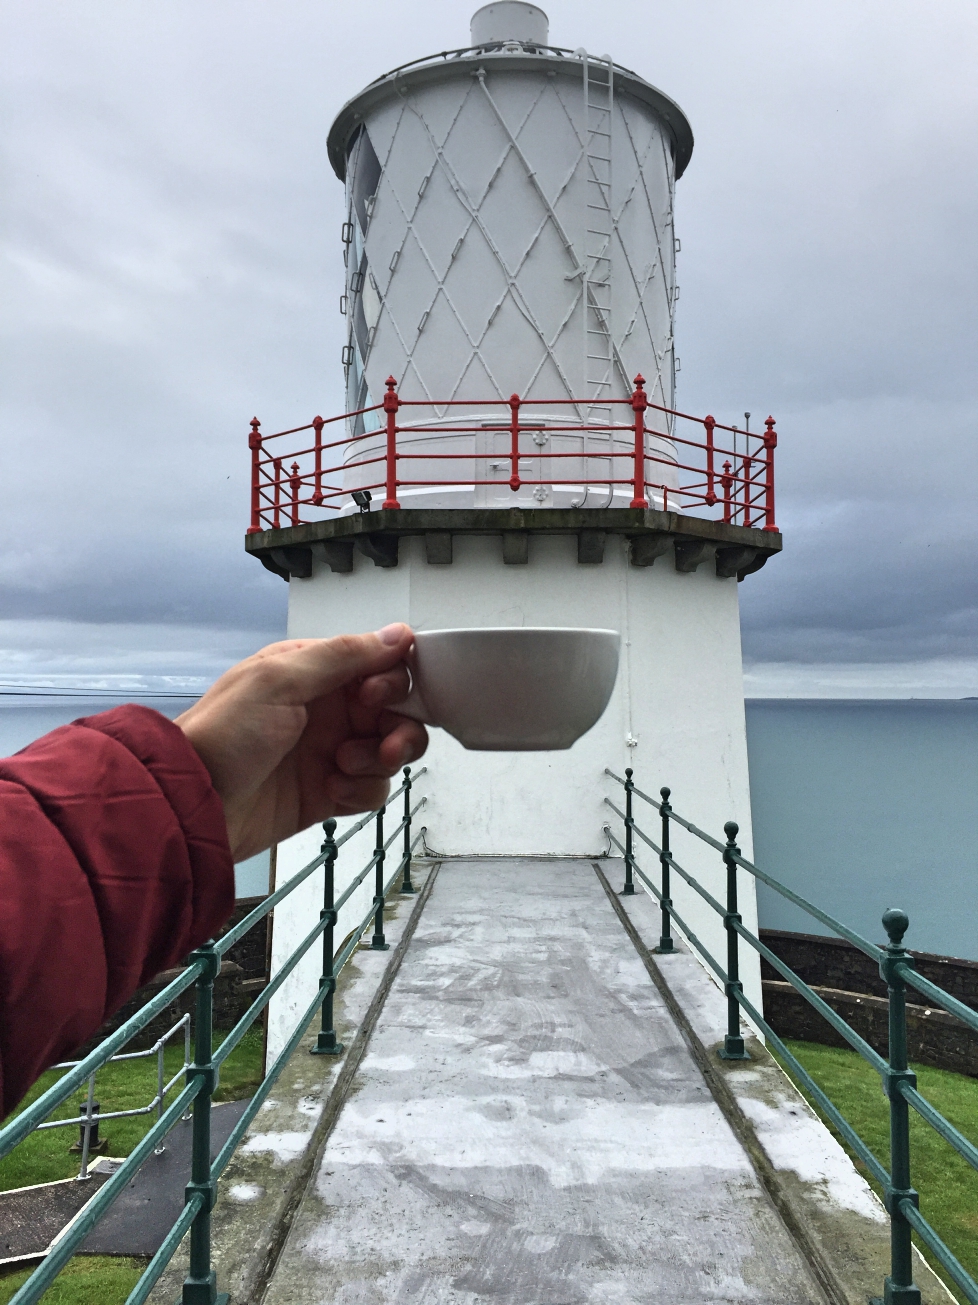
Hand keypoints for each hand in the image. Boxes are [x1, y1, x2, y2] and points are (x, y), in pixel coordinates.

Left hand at [175, 624, 426, 861]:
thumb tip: (396, 634)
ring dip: (380, 760)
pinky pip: (373, 788)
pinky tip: (331, 790)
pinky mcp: (331, 792)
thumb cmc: (222, 735)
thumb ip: (341, 655)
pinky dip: (362, 790)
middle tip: (382, 742)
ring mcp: (331, 751)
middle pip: (397, 709)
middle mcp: (328, 708)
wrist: (193, 806)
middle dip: (399, 726)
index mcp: (315, 672)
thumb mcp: (279, 681)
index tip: (376, 697)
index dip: (392, 681)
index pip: (380, 664)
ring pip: (391, 750)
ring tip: (344, 765)